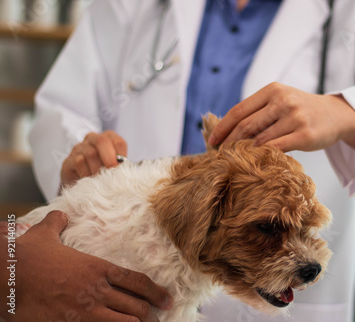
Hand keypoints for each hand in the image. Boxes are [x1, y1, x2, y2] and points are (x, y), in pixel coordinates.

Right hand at [0, 211, 171, 321]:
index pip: (136, 281)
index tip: (167, 299)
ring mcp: (85, 310)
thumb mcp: (44, 234)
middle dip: (150, 313)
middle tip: (158, 317)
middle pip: (136, 305)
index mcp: (98, 267)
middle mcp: (97, 290)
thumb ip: (57, 223)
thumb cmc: (27, 256)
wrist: (6, 276)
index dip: (156, 292)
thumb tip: (61, 215)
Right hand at [61, 131, 127, 187]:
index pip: (118, 141)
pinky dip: (86, 172)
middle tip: (111, 172)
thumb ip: (120, 165)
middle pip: (101, 141)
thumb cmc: (102, 174)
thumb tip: (125, 168)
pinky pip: (79, 162)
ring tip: (99, 178)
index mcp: (108, 138)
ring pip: (90, 153)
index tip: (121, 167)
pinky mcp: (68, 159)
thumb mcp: (114, 168)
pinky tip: (88, 179)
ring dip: (97, 169)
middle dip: (109, 158)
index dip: (121, 155)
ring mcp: (79, 148)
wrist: (82, 185)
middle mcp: (92, 139)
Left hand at [208, 82, 354, 155]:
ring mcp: (295, 117)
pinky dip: (264, 156)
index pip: (239, 110)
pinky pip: (277, 148)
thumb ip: (258, 111)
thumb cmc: (301, 110)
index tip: (211, 141)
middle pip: (246, 126)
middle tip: (219, 156)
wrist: (335, 115)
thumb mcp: (280, 101)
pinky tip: (257, 162)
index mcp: (272, 90)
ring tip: (235, 162)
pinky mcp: (305, 134)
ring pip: (260, 139)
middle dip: (229, 143)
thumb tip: (226, 131)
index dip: (222, 128)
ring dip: (245, 153)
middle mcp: (282, 100)